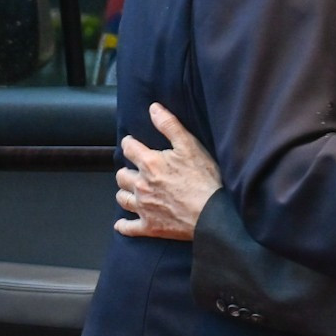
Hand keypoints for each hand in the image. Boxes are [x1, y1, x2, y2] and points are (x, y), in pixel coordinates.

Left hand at [114, 103, 221, 240]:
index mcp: (150, 164)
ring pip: (122, 198)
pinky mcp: (150, 227)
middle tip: (137, 169)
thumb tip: (153, 108)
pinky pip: (129, 228)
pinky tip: (123, 223)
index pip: (129, 148)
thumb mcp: (190, 146)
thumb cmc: (205, 179)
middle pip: (121, 175)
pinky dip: (124, 225)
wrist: (213, 214)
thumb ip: (169, 125)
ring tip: (133, 190)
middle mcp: (141, 185)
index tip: (133, 143)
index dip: (130, 144)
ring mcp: (144, 208)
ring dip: (125, 193)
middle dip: (127, 170)